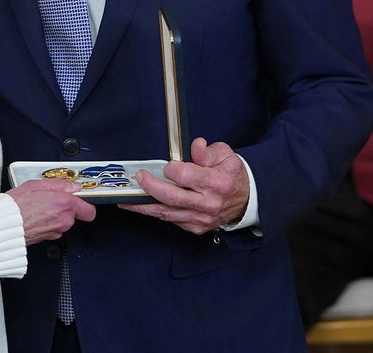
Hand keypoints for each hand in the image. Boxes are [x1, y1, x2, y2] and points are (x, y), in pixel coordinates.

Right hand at [7, 179, 96, 244]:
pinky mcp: (48, 238)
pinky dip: (48, 222)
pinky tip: (36, 216)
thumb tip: (72, 186)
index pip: (89, 209)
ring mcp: (56, 231)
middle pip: (74, 213)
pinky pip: (54, 228)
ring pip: (63, 221)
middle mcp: (63, 220)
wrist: (2, 228)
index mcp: (64, 204)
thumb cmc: (15, 207)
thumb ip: (58, 184)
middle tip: (50, 199)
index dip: (83, 202)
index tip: (78, 197)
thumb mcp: (35, 185)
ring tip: (39, 207)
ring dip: (55, 214)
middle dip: (64, 206)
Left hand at [122, 137, 248, 234]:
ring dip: (143, 206)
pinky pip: (171, 220)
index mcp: (217, 182)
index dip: (171, 169)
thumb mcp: (225, 155)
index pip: (185, 176)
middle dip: (150, 187)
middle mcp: (209, 203)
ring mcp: (202, 218)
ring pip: (167, 213)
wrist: (246, 200)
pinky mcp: (196, 227)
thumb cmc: (231, 174)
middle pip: (171, 197)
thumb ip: (206, 151)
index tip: (168, 165)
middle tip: (138, 177)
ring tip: (126, 200)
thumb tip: (194, 145)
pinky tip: (143, 205)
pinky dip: (156, 212)